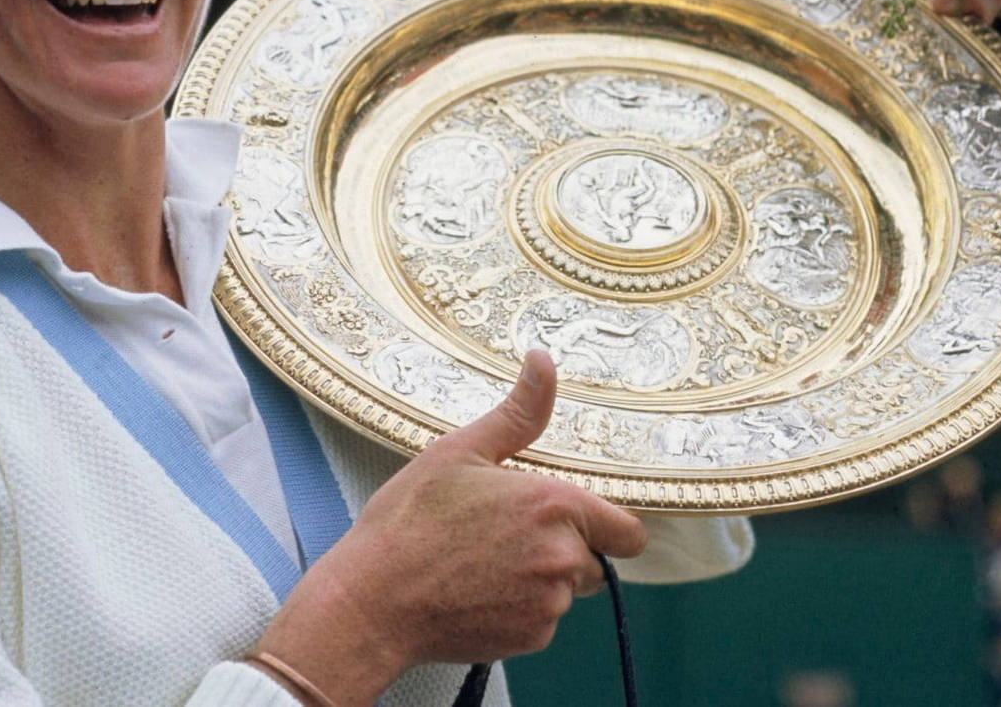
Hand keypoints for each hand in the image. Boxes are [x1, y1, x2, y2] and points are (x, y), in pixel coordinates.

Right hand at [253, 351, 644, 704]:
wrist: (372, 599)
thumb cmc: (409, 521)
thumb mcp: (459, 451)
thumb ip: (518, 412)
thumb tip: (543, 360)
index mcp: (554, 504)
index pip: (627, 531)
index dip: (605, 526)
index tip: (572, 522)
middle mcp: (563, 556)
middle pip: (594, 561)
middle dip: (562, 549)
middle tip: (503, 537)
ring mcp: (548, 603)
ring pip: (565, 591)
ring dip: (539, 580)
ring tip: (481, 564)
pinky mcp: (530, 639)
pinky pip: (541, 622)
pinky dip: (518, 611)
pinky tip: (476, 593)